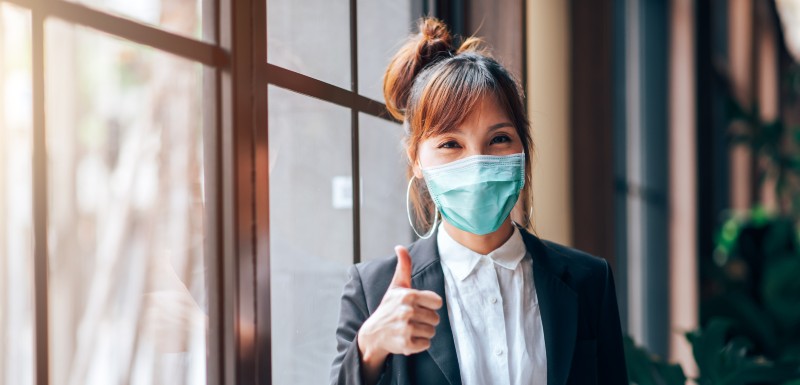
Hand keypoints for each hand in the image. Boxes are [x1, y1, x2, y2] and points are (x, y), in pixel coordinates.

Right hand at [357, 245, 442, 367]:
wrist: (373, 333)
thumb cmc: (388, 307)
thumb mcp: (396, 287)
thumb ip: (403, 267)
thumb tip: (399, 247)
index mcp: (408, 295)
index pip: (437, 302)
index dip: (429, 305)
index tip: (418, 306)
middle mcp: (407, 311)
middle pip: (435, 319)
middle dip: (426, 320)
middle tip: (411, 319)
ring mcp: (406, 328)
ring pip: (432, 332)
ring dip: (423, 332)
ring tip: (409, 329)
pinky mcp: (406, 344)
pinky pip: (426, 344)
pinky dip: (419, 344)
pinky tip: (407, 338)